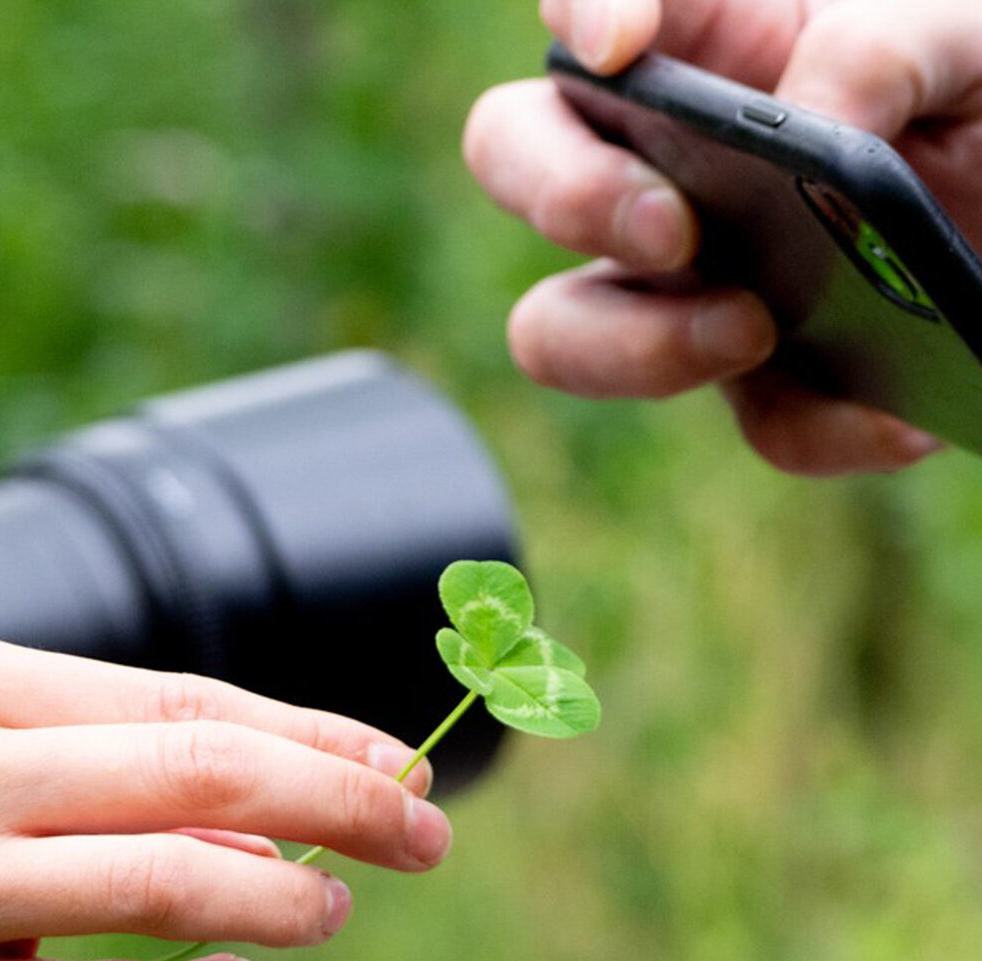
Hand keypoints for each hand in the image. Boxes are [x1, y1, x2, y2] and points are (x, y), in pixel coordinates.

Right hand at [0, 634, 450, 960]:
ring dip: (282, 900)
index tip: (391, 756)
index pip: (170, 697)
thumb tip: (244, 790)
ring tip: (333, 907)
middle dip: (339, 801)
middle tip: (424, 829)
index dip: (304, 728)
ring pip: (165, 891)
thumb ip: (62, 745)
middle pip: (194, 775)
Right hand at [464, 0, 981, 474]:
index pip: (586, 11)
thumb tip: (812, 121)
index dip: (579, 16)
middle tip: (671, 228)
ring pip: (561, 327)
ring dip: (631, 343)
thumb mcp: (967, 33)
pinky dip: (819, 428)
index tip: (617, 47)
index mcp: (711, 44)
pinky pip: (758, 423)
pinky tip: (894, 414)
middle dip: (566, 195)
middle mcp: (666, 161)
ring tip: (751, 330)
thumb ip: (885, 43)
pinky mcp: (776, 381)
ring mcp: (698, 280)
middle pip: (515, 157)